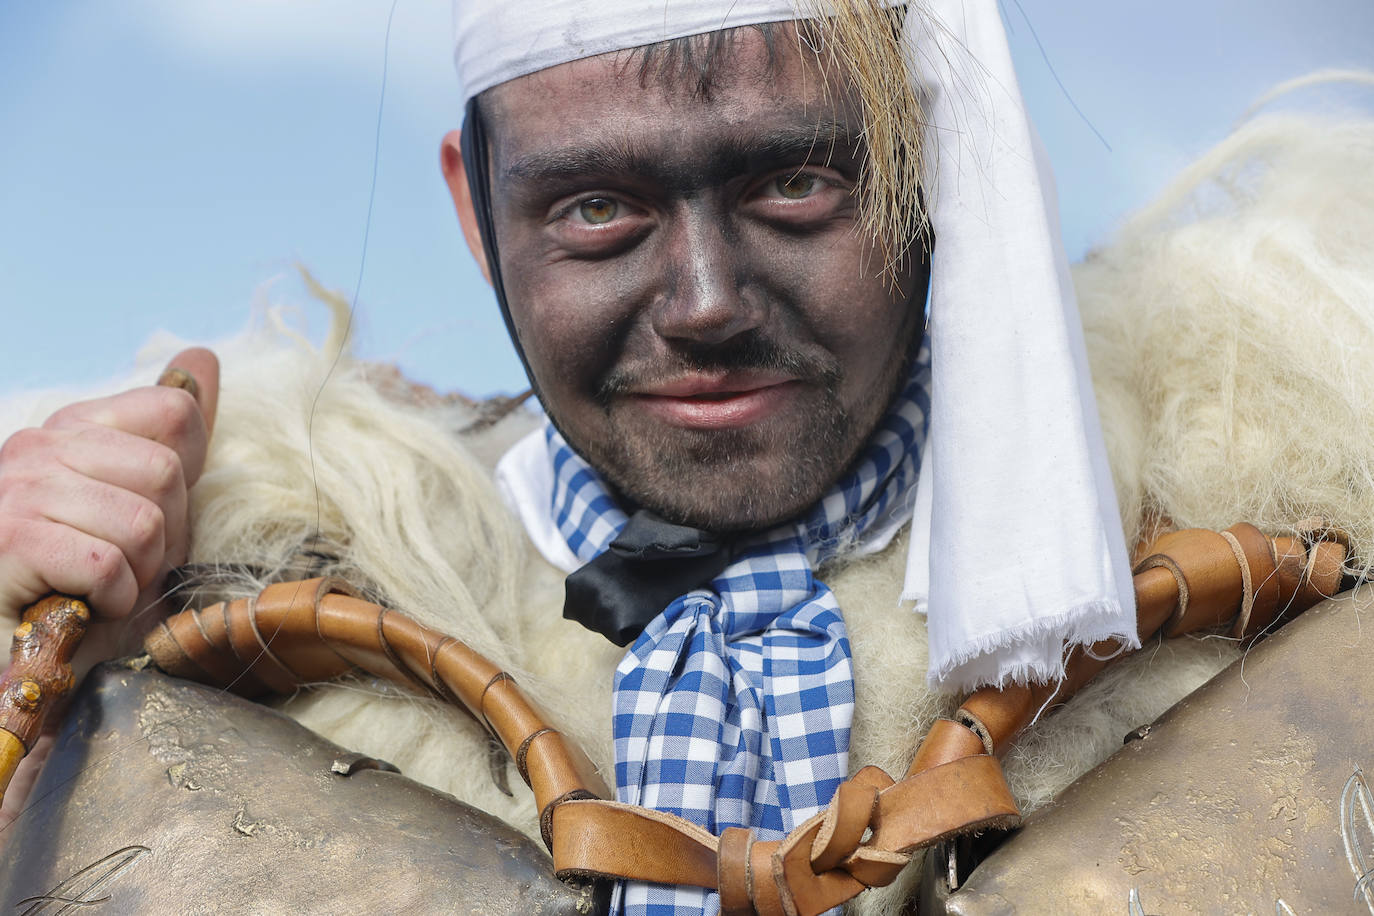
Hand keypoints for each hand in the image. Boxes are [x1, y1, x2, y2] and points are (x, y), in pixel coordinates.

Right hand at [0, 347, 219, 645]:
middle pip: (167, 472)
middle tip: (122, 568)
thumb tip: (202, 355)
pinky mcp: (9, 539)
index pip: (175, 411)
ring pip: (144, 522)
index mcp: (71, 429)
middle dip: (164, 537)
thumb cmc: (81, 589)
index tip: (149, 524)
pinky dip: (109, 600)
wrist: (16, 657)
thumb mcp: (141, 508)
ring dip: (137, 575)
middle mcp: (36, 445)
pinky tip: (80, 607)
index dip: (184, 482)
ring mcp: (17, 489)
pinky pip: (106, 564)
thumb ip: (173, 437)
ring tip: (97, 589)